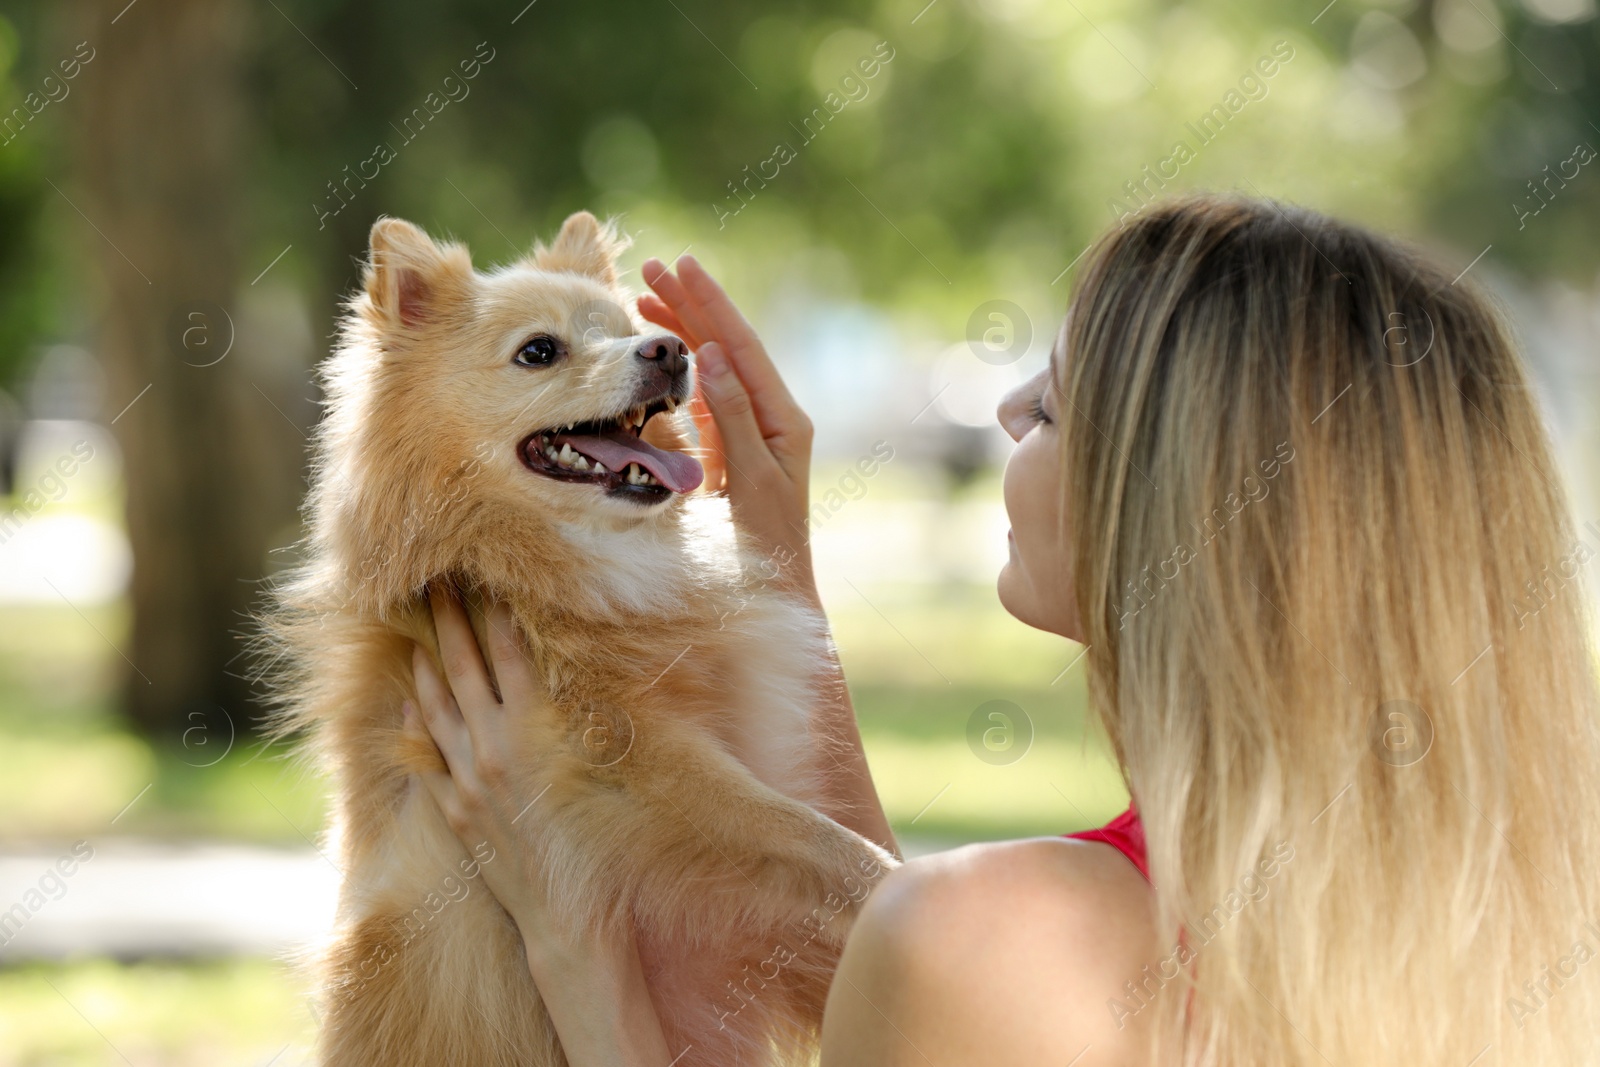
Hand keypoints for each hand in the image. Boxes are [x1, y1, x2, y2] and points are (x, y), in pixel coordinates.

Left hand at [405, 588, 676, 1064]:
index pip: (508, 651)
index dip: (495, 609)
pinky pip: (426, 761)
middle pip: (463, 669)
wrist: (571, 919)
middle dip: (447, 622)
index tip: (483, 574)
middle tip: (432, 582)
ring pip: (436, 711)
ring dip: (425, 666)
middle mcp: (494, 747)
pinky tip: (406, 706)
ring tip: (414, 632)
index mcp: (535, 728)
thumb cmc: (612, 845)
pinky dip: (414, 729)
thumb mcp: (623, 767)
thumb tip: (619, 665)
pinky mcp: (459, 815)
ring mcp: (471, 781)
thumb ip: (613, 711)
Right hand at [639, 254, 815, 596]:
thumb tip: (710, 356)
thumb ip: (733, 418)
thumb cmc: (767, 546)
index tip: (683, 267)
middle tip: (653, 266)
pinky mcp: (735, 447)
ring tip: (644, 297)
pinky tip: (661, 350)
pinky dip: (680, 368)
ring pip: (715, 366)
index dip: (711, 305)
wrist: (775, 589)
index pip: (742, 348)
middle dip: (691, 304)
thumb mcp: (752, 480)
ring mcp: (754, 430)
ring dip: (682, 330)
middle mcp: (773, 417)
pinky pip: (706, 394)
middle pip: (728, 347)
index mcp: (785, 420)